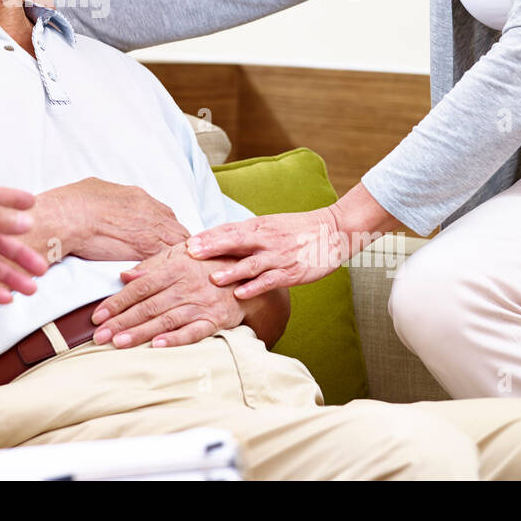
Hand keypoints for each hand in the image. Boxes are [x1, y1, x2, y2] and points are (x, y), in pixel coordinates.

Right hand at [36, 177, 189, 261]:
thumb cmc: (73, 203)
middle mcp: (151, 211)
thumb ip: (110, 197)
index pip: (165, 216)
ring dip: (173, 258)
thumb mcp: (96, 189)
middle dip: (174, 244)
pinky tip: (161, 277)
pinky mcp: (147, 249)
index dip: (164, 230)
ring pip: (178, 245)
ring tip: (167, 271)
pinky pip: (168, 260)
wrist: (68, 216)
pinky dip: (166, 269)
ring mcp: (152, 230)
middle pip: (177, 230)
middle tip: (169, 259)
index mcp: (138, 197)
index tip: (160, 240)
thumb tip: (106, 199)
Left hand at [89, 244, 245, 348]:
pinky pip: (193, 331)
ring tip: (118, 343)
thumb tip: (124, 276)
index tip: (98, 316)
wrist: (245, 274)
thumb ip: (151, 265)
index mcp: (174, 268)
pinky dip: (176, 339)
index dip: (117, 302)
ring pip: (165, 320)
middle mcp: (186, 286)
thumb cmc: (207, 264)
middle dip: (121, 322)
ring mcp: (201, 304)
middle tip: (99, 336)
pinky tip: (158, 346)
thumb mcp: (179, 255)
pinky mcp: (214, 320)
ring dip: (141, 333)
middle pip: (148, 306)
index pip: (140, 287)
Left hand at [185, 203, 355, 298]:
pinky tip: (240, 294)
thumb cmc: (296, 230)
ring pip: (251, 263)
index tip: (186, 242)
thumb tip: (216, 239)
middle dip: (211, 248)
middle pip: (234, 242)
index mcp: (258, 226)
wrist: (333, 231)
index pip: (228, 229)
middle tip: (190, 254)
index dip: (207, 236)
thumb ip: (245, 233)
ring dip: (231, 271)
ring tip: (212, 279)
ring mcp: (278, 256)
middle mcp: (265, 239)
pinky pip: (270, 280)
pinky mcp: (291, 272)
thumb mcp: (269, 225)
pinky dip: (255, 287)